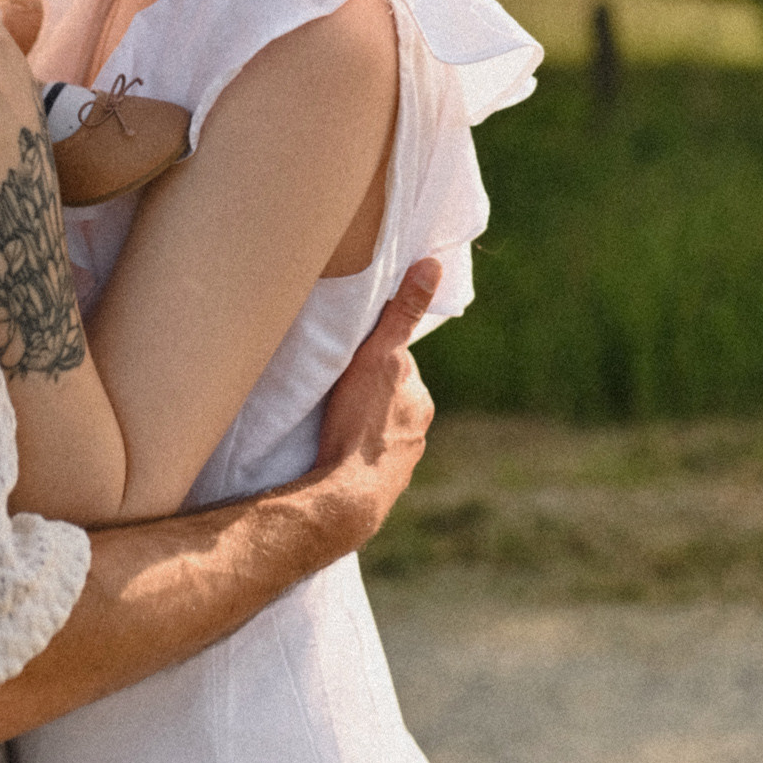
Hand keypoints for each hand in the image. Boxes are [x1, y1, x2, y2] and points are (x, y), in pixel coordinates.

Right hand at [311, 261, 438, 540]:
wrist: (346, 497)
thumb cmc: (361, 422)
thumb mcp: (379, 355)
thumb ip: (403, 312)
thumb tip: (432, 264)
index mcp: (419, 401)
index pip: (397, 367)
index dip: (372, 358)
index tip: (349, 358)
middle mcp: (418, 432)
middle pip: (390, 399)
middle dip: (368, 393)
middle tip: (334, 389)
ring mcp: (401, 464)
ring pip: (379, 432)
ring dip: (361, 426)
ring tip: (330, 424)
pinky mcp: (380, 490)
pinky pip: (366, 463)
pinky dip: (353, 457)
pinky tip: (333, 455)